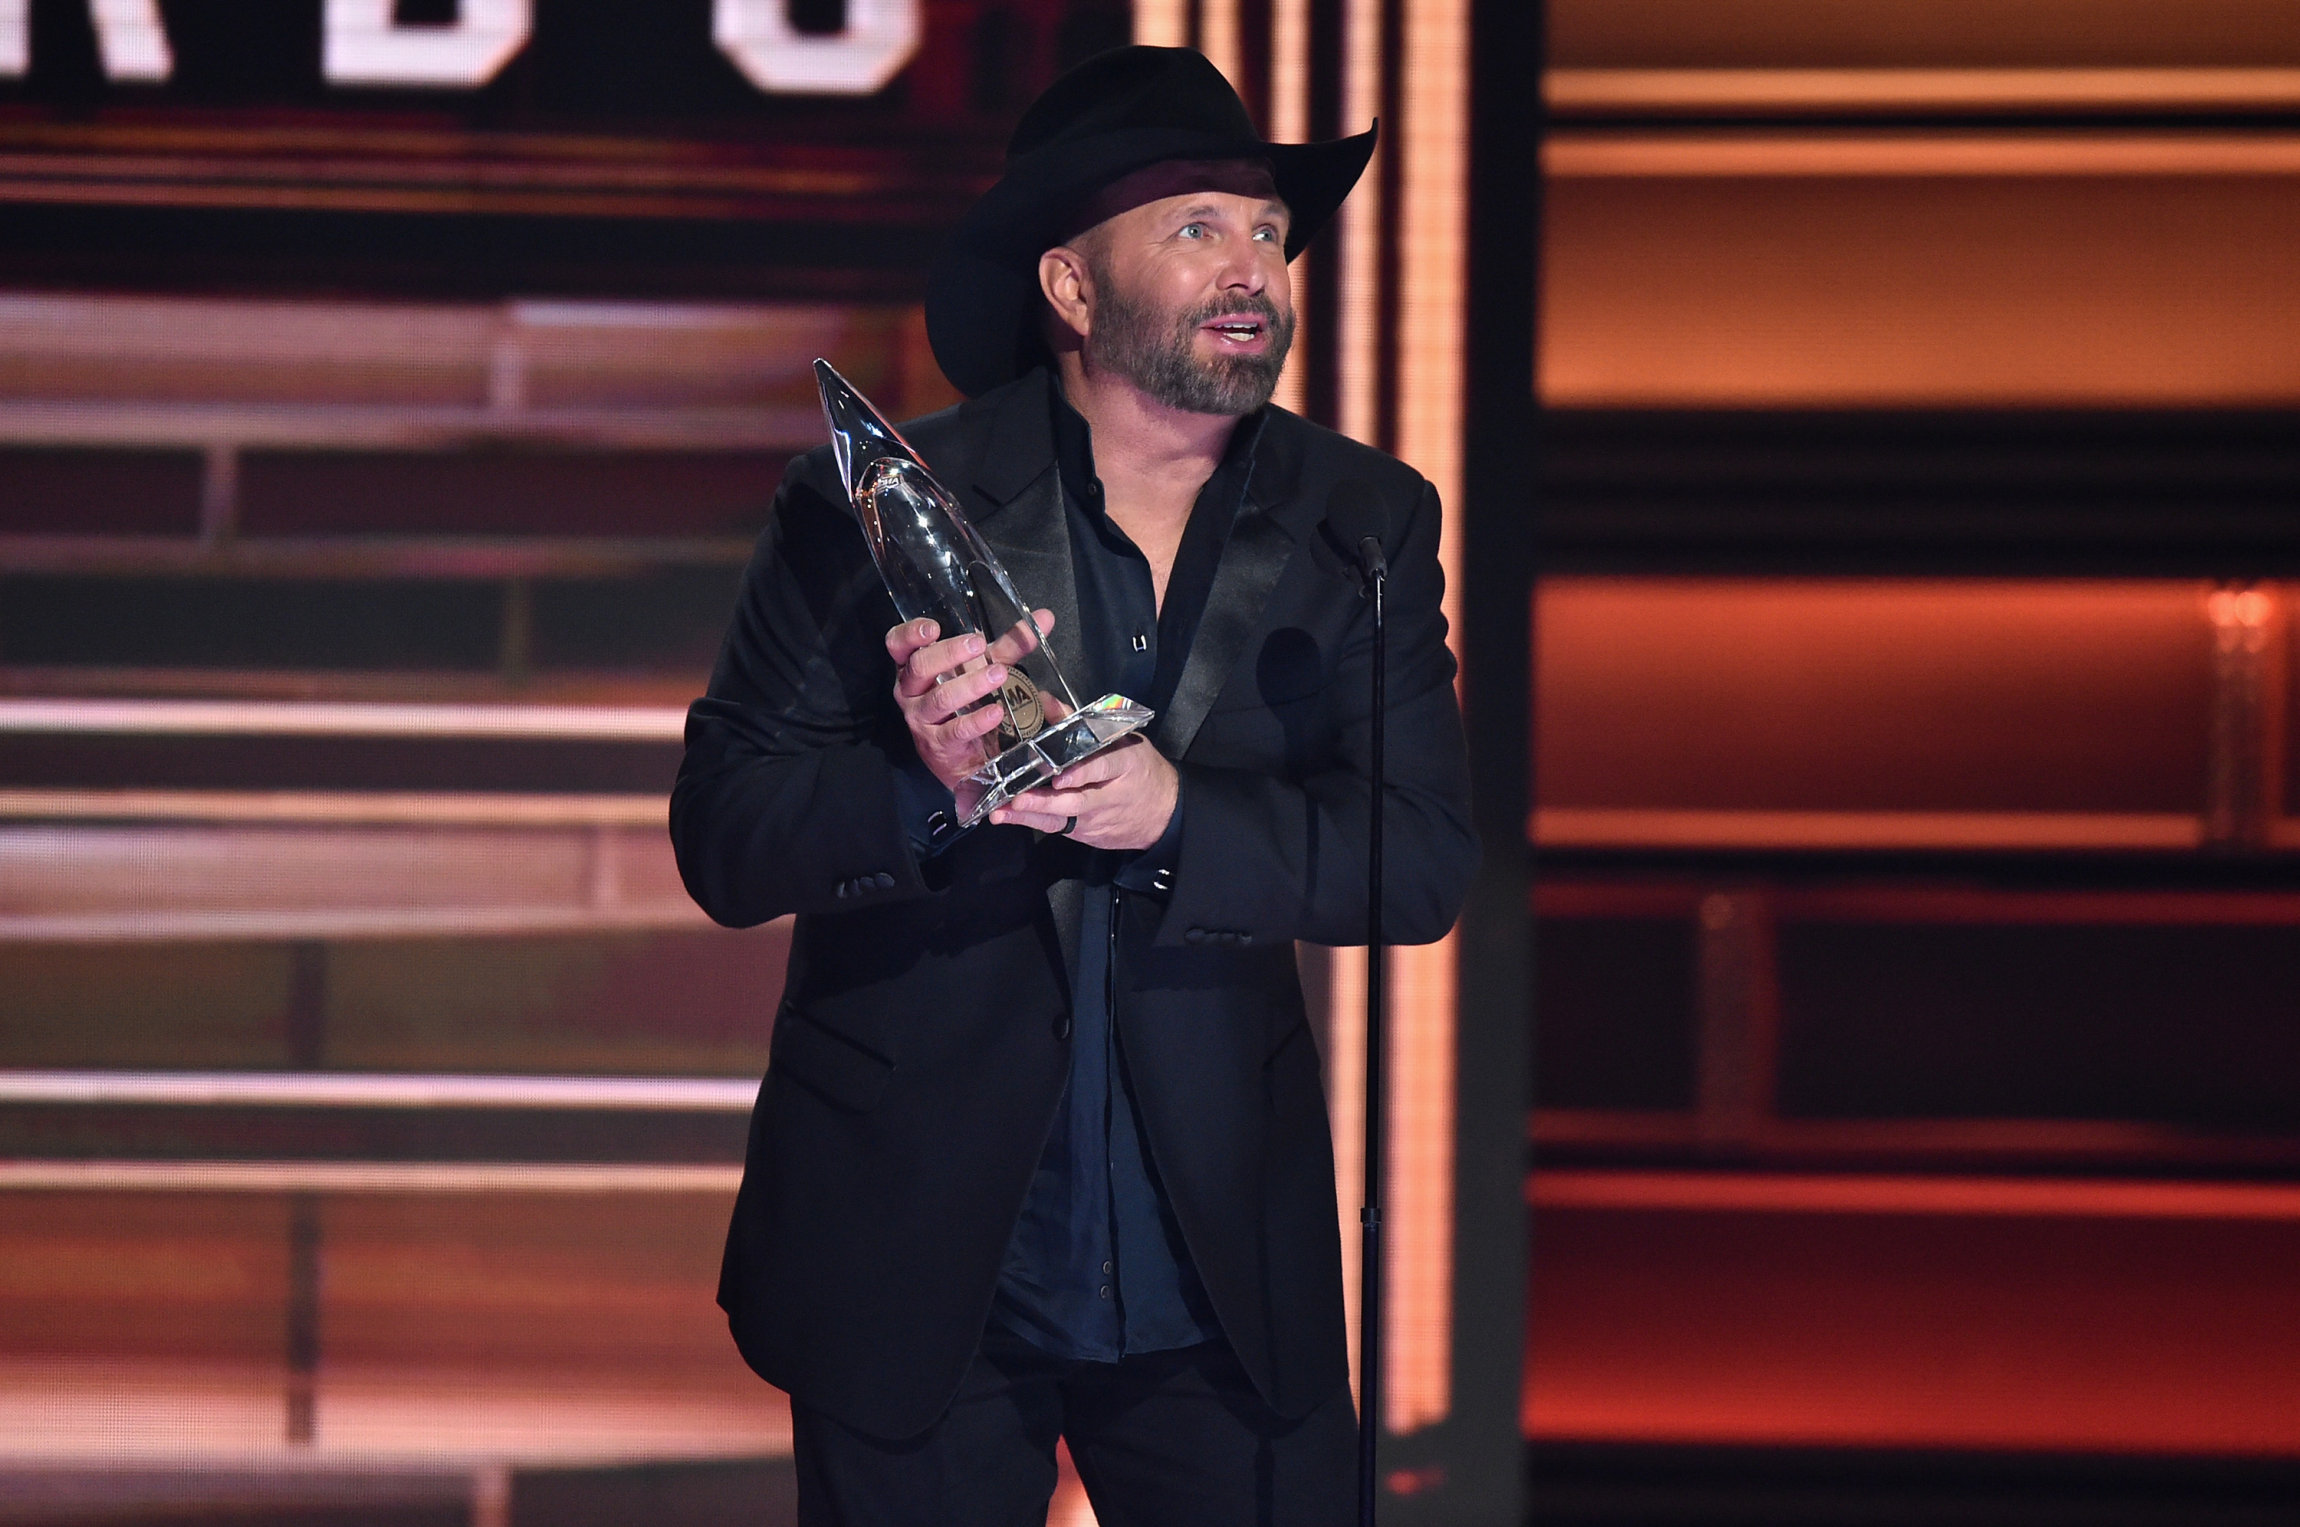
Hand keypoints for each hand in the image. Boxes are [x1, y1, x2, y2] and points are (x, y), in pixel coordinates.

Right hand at [887, 611, 1055, 791]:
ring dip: (970, 685)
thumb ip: (1012, 644)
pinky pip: (955, 730)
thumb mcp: (986, 668)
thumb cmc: (968, 703)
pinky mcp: (938, 745)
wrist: (966, 757)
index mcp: (916, 668)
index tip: (933, 628)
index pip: (898, 645)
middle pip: (920, 666)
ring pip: (939, 698)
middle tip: (979, 644)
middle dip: (950, 654)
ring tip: (999, 675)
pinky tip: (996, 713)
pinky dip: (977, 721)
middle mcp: (911, 692)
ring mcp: (921, 720)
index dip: (910, 634)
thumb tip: (1045, 618)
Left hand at [991, 735, 1178, 851]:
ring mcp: (1097, 819)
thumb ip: (1080, 724)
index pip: (1103, 768)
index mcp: (1124, 765)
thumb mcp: (1120, 741)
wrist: (1164, 813)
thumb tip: (1046, 701)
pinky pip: (1060, 829)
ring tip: (1002, 812)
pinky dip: (1033, 823)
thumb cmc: (1140, 770)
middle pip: (1076, 801)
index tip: (1060, 777)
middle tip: (1018, 799)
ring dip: (1030, 816)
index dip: (1081, 774)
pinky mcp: (1088, 835)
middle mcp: (1109, 796)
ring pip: (1062, 819)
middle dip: (1044, 802)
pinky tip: (1010, 817)